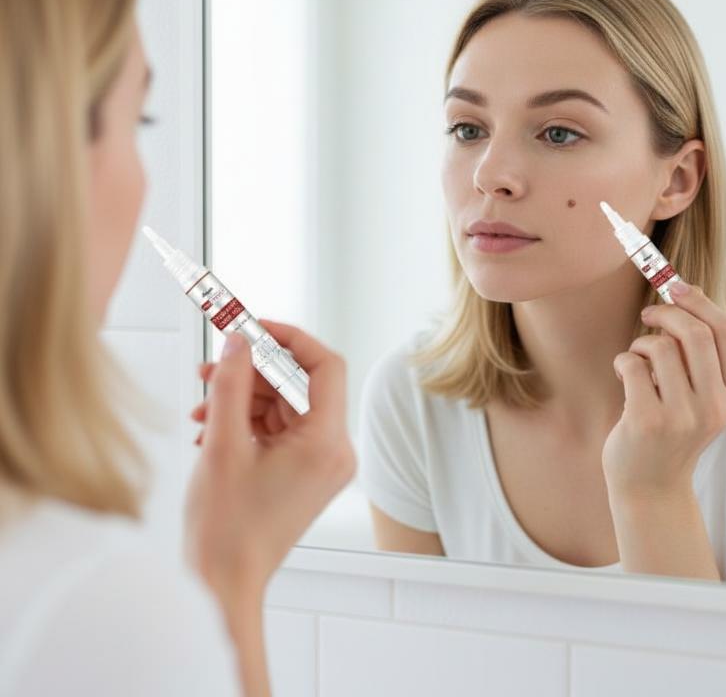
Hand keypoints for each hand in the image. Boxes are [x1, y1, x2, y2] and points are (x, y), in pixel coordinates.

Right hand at [184, 319, 355, 621]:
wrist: (223, 586)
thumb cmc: (226, 532)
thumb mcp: (222, 446)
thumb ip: (232, 384)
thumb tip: (240, 339)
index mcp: (327, 443)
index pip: (326, 366)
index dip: (291, 339)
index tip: (254, 328)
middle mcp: (333, 452)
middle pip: (300, 385)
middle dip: (254, 372)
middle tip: (214, 365)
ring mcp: (319, 464)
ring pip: (285, 406)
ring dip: (243, 398)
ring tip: (203, 405)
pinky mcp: (303, 472)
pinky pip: (279, 429)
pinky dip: (247, 421)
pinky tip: (210, 427)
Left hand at [601, 282, 725, 503]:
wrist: (650, 485)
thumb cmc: (669, 429)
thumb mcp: (698, 395)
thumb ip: (698, 354)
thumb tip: (687, 291)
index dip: (700, 302)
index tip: (675, 287)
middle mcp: (716, 407)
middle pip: (696, 333)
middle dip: (666, 313)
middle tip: (647, 315)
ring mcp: (684, 416)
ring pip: (660, 347)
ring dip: (640, 345)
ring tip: (635, 363)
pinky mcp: (648, 421)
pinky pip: (631, 364)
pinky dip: (623, 362)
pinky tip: (624, 378)